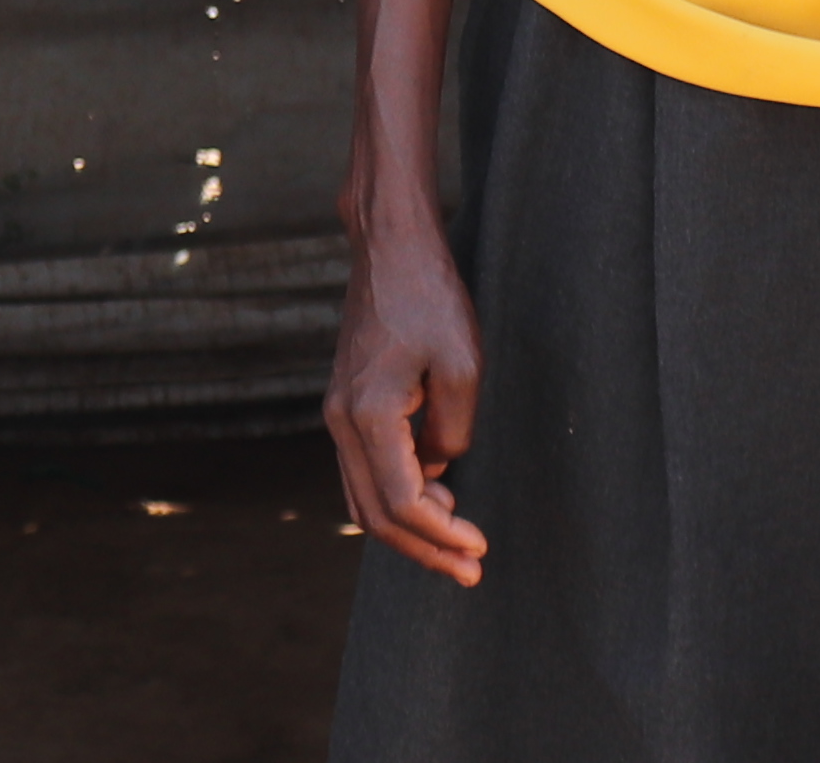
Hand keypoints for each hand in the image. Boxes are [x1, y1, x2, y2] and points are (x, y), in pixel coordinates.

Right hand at [327, 216, 488, 586]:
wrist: (391, 247)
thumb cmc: (430, 296)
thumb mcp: (463, 363)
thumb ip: (455, 428)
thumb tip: (443, 466)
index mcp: (367, 415)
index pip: (402, 503)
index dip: (442, 533)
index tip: (480, 547)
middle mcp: (341, 422)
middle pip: (376, 516)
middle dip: (425, 550)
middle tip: (471, 570)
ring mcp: (339, 415)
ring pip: (365, 500)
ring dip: (410, 531)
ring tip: (457, 545)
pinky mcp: (348, 406)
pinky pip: (365, 473)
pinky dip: (396, 499)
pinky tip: (436, 499)